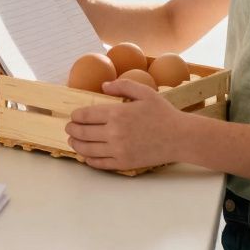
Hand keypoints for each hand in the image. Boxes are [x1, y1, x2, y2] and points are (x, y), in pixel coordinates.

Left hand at [65, 78, 185, 169]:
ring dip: (76, 145)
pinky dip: (89, 160)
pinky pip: (99, 163)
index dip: (75, 116)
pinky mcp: (123, 163)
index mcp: (117, 113)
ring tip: (73, 141)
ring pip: (87, 149)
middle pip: (82, 133)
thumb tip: (103, 86)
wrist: (180, 138)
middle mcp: (114, 133)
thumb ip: (122, 86)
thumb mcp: (144, 92)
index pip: (85, 116)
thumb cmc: (163, 114)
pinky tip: (86, 156)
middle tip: (69, 128)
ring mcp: (118, 150)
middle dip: (72, 130)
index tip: (73, 116)